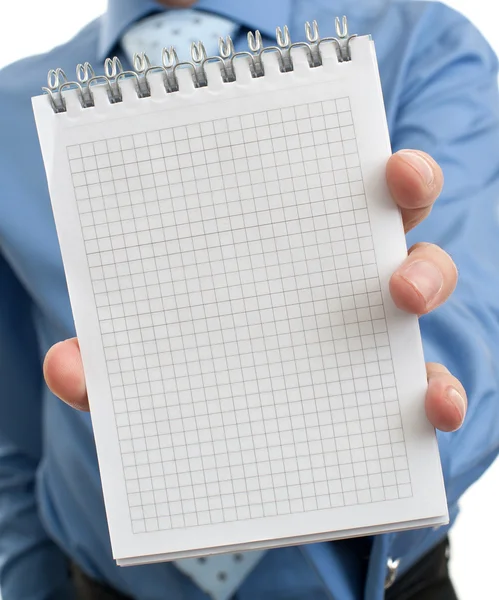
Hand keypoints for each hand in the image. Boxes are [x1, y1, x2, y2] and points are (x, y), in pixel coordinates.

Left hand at [44, 150, 466, 431]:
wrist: (229, 449)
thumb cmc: (195, 376)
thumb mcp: (151, 365)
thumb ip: (113, 363)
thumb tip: (68, 366)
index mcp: (290, 246)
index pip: (330, 187)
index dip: (361, 164)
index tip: (377, 154)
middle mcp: (340, 275)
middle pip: (392, 215)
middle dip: (406, 189)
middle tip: (396, 188)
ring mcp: (374, 331)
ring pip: (427, 281)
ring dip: (427, 277)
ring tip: (403, 292)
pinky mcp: (396, 391)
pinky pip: (433, 385)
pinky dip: (440, 395)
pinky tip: (431, 410)